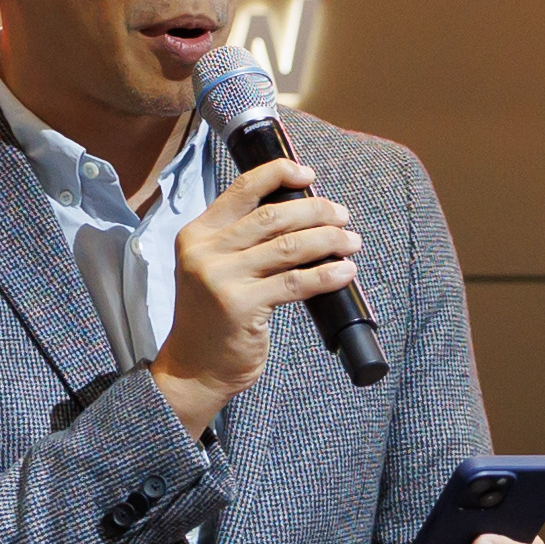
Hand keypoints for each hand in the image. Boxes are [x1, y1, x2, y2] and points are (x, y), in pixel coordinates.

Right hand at [154, 156, 357, 432]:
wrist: (194, 369)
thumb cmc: (212, 318)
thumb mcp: (213, 269)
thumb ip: (241, 242)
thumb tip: (300, 216)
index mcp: (196, 234)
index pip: (242, 190)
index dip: (278, 174)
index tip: (308, 174)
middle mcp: (204, 252)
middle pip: (272, 217)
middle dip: (315, 211)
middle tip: (342, 215)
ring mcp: (220, 279)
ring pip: (288, 247)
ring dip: (328, 241)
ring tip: (351, 242)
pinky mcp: (240, 306)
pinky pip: (294, 283)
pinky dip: (325, 275)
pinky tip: (345, 272)